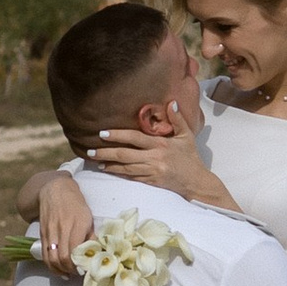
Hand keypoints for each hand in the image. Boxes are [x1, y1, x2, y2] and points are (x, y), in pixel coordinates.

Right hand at [33, 170, 95, 271]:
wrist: (55, 190)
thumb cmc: (75, 204)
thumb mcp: (88, 217)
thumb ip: (91, 236)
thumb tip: (98, 253)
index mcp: (77, 224)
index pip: (75, 251)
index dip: (79, 264)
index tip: (85, 269)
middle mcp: (62, 229)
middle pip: (63, 258)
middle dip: (70, 270)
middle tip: (78, 273)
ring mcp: (50, 232)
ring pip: (52, 259)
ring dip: (60, 270)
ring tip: (68, 274)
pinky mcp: (42, 234)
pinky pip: (45, 255)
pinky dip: (51, 265)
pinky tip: (58, 269)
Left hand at [81, 99, 235, 212]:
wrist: (196, 182)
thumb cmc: (190, 157)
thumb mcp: (187, 136)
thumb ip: (178, 119)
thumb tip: (171, 103)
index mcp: (161, 145)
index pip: (135, 138)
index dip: (118, 135)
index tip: (102, 133)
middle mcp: (154, 158)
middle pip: (125, 154)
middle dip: (105, 152)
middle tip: (90, 150)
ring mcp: (151, 172)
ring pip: (125, 168)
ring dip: (108, 164)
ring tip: (94, 160)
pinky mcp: (150, 182)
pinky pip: (131, 177)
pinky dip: (118, 173)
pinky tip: (108, 170)